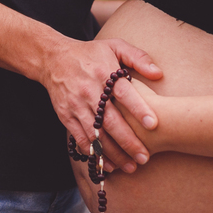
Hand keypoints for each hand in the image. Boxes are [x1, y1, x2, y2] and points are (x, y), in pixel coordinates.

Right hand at [41, 37, 161, 172]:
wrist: (53, 58)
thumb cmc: (90, 54)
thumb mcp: (114, 46)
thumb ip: (138, 57)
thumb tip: (159, 74)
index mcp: (104, 73)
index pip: (123, 93)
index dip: (138, 108)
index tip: (153, 124)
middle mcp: (90, 91)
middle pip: (110, 120)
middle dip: (128, 141)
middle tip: (145, 157)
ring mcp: (77, 105)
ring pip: (96, 134)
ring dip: (114, 153)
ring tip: (131, 166)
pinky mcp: (66, 116)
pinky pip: (81, 139)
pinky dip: (95, 153)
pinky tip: (108, 164)